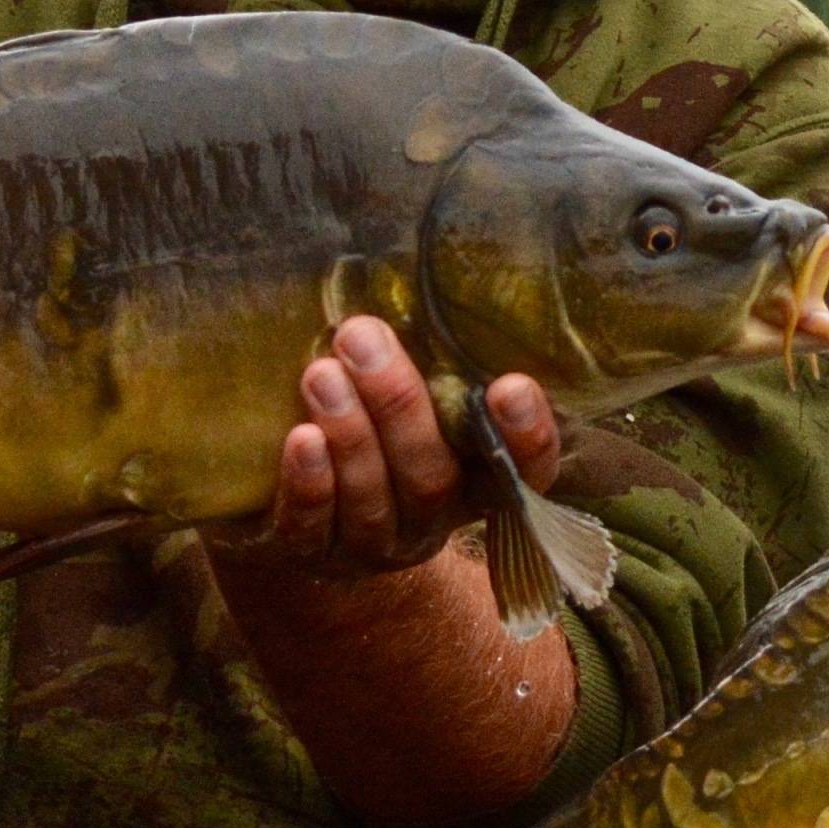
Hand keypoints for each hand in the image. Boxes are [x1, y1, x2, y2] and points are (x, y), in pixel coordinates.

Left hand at [216, 315, 559, 586]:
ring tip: (322, 372)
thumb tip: (426, 272)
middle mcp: (433, 522)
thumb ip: (433, 361)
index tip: (511, 384)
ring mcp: (373, 546)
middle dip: (399, 406)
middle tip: (363, 337)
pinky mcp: (313, 555)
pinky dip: (310, 486)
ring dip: (351, 435)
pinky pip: (313, 531)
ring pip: (374, 501)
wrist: (303, 509)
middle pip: (432, 478)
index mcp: (477, 481)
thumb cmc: (375, 426)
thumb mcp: (419, 399)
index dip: (527, 437)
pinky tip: (301, 439)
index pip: (527, 473)